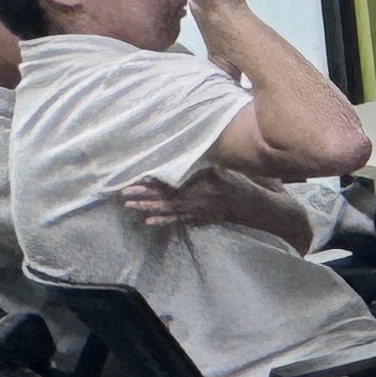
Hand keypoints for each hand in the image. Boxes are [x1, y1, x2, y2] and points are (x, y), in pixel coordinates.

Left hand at [119, 166, 258, 230]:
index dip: (149, 185)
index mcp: (194, 187)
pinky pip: (177, 220)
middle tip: (124, 198)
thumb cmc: (238, 184)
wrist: (251, 206)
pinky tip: (150, 222)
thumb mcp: (221, 169)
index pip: (167, 186)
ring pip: (166, 211)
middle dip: (142, 199)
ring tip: (131, 208)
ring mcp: (193, 212)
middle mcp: (190, 201)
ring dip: (148, 209)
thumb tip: (186, 154)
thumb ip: (202, 164)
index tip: (132, 184)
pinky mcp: (198, 218)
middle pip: (162, 200)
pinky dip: (163, 220)